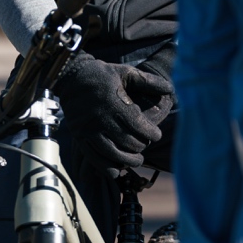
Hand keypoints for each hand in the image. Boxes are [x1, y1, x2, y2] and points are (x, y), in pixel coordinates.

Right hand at [52, 52, 174, 179]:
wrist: (71, 78)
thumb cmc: (103, 75)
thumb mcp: (126, 73)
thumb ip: (148, 81)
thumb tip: (170, 88)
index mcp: (113, 102)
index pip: (136, 124)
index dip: (150, 133)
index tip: (157, 135)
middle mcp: (100, 118)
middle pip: (125, 141)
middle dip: (140, 146)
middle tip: (146, 145)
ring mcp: (87, 130)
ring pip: (111, 153)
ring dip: (127, 160)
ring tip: (137, 161)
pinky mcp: (79, 137)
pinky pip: (93, 157)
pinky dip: (106, 167)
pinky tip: (117, 170)